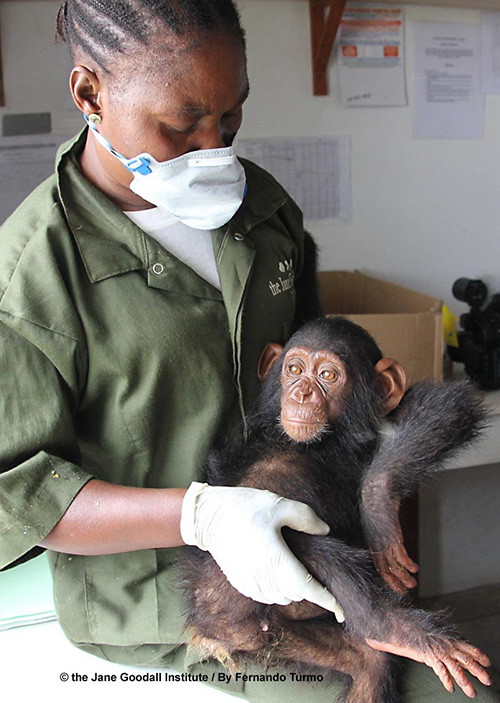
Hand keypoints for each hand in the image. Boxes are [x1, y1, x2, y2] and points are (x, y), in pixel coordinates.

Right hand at [180, 482, 344, 621]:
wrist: (207, 515)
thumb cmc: (244, 507)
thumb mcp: (279, 505)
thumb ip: (306, 519)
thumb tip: (324, 531)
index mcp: (276, 560)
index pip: (308, 589)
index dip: (327, 601)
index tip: (341, 610)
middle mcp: (263, 578)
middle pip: (297, 593)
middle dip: (309, 583)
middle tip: (308, 560)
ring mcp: (249, 584)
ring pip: (282, 597)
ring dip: (292, 586)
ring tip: (289, 559)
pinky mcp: (240, 584)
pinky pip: (266, 595)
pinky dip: (276, 587)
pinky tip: (273, 566)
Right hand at [366, 636, 491, 697]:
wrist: (403, 627)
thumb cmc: (418, 633)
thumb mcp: (436, 639)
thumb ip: (446, 646)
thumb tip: (455, 653)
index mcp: (449, 639)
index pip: (468, 647)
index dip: (479, 655)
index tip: (488, 663)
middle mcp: (446, 645)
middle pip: (467, 659)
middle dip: (479, 671)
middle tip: (488, 681)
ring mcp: (438, 651)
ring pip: (456, 668)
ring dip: (466, 682)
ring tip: (472, 693)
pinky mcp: (429, 656)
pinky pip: (440, 670)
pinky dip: (446, 680)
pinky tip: (450, 688)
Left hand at [370, 504, 418, 592]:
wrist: (376, 496)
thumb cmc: (378, 508)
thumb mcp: (382, 526)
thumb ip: (389, 536)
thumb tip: (399, 543)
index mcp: (373, 544)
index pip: (379, 566)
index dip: (387, 578)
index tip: (395, 586)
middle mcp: (376, 546)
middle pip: (385, 570)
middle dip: (395, 582)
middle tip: (404, 591)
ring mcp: (384, 543)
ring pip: (393, 566)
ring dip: (404, 577)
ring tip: (413, 584)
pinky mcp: (392, 538)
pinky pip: (400, 556)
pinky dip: (408, 565)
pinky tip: (414, 569)